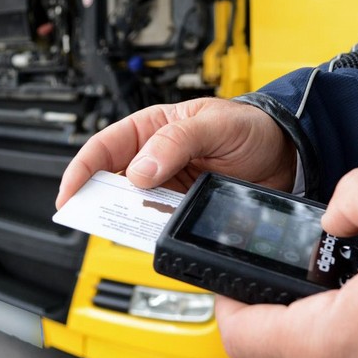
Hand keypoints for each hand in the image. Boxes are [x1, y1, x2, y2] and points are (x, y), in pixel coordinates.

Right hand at [56, 97, 296, 208]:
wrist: (288, 155)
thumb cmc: (251, 127)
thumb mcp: (212, 124)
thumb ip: (175, 142)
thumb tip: (140, 170)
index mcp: (152, 129)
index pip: (104, 147)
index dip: (81, 170)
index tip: (68, 194)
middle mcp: (155, 158)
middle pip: (112, 182)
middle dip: (98, 199)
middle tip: (89, 217)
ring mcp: (170, 186)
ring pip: (134, 206)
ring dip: (128, 217)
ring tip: (123, 226)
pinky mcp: (186, 208)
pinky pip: (160, 223)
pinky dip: (153, 230)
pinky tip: (154, 233)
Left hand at [215, 168, 357, 357]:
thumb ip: (352, 194)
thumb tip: (335, 216)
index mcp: (331, 343)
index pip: (241, 334)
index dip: (226, 299)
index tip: (231, 278)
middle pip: (290, 340)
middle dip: (300, 298)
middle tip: (321, 268)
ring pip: (332, 353)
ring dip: (341, 316)